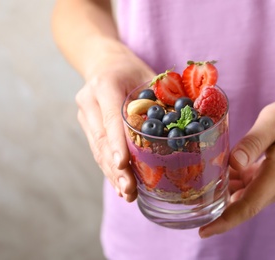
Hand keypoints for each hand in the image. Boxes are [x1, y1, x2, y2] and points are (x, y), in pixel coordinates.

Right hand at [75, 51, 154, 201]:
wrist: (103, 62)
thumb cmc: (130, 69)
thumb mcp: (148, 75)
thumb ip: (162, 97)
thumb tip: (188, 123)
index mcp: (105, 85)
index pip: (110, 117)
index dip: (116, 142)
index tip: (123, 165)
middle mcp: (89, 101)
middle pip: (101, 139)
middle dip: (115, 168)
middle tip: (129, 189)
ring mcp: (85, 115)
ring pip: (97, 149)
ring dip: (112, 174)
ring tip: (127, 193)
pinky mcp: (87, 125)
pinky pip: (98, 150)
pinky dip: (110, 168)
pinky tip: (120, 184)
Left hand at [199, 96, 274, 236]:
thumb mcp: (274, 120)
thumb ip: (252, 143)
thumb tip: (233, 163)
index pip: (248, 206)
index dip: (224, 221)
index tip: (204, 231)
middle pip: (244, 205)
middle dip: (217, 207)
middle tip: (191, 199)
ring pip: (246, 196)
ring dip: (225, 192)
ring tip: (201, 182)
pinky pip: (252, 187)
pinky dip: (235, 183)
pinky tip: (222, 170)